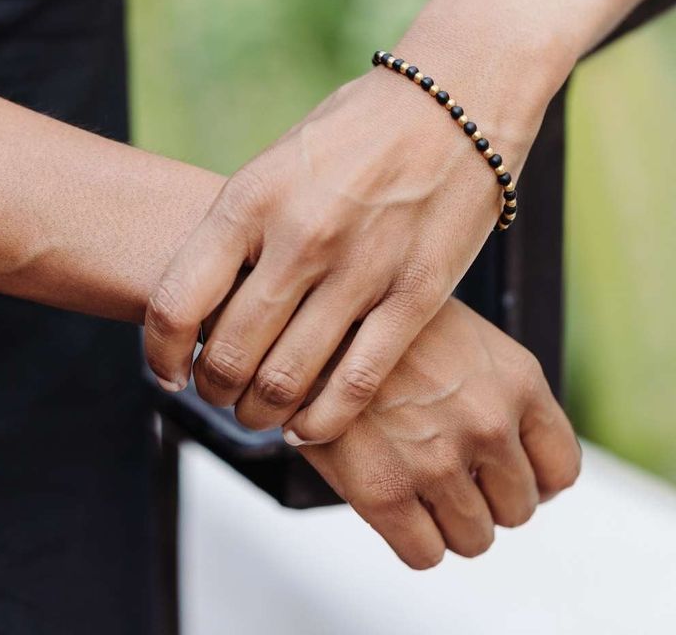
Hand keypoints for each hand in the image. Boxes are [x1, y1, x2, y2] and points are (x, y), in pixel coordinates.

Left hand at [144, 0, 574, 441]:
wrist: (454, 99)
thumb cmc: (355, 132)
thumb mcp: (278, 164)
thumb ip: (241, 230)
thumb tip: (208, 302)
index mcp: (250, 198)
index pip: (175, 303)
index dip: (159, 354)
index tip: (168, 374)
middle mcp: (298, 236)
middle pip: (228, 354)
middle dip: (214, 393)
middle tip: (219, 398)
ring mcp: (360, 267)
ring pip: (287, 379)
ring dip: (261, 413)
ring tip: (260, 414)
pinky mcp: (415, 293)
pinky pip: (356, 381)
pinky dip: (322, 419)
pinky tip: (307, 427)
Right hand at [299, 298, 580, 568]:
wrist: (315, 321)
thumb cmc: (386, 325)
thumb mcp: (463, 336)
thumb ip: (499, 391)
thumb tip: (516, 449)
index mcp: (517, 381)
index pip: (560, 468)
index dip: (534, 481)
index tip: (505, 477)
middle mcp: (488, 424)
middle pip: (518, 509)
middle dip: (486, 500)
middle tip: (451, 477)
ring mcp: (438, 461)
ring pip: (474, 539)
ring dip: (449, 523)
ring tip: (419, 490)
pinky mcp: (385, 492)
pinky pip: (425, 554)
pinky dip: (414, 541)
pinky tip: (395, 506)